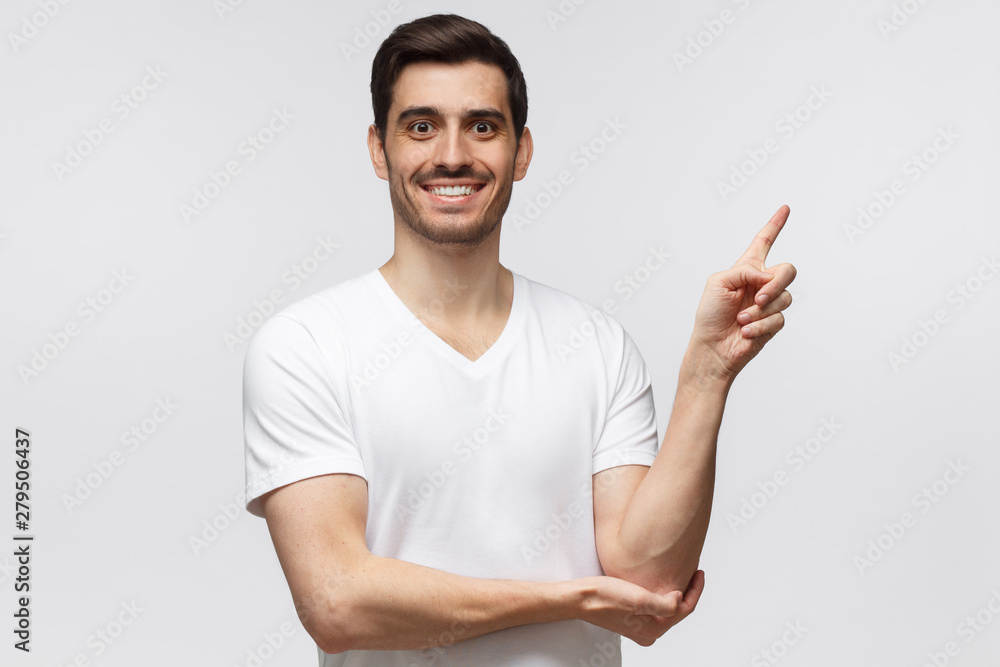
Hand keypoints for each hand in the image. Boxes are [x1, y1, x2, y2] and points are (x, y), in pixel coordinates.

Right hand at [572, 571, 703, 645]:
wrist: (579, 596)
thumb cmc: (603, 597)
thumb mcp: (638, 599)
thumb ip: (664, 603)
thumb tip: (679, 598)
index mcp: (652, 630)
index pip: (684, 610)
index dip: (695, 590)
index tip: (699, 572)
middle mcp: (648, 630)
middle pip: (677, 609)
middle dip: (687, 590)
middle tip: (693, 569)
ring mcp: (640, 623)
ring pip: (666, 606)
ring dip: (674, 589)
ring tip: (681, 572)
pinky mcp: (632, 614)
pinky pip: (655, 603)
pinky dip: (661, 591)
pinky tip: (661, 579)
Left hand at [689, 205, 796, 382]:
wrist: (712, 348)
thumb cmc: (710, 315)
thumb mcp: (718, 283)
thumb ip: (744, 271)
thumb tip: (767, 277)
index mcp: (746, 269)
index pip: (764, 242)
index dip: (775, 225)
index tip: (785, 208)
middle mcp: (761, 284)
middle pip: (787, 270)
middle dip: (776, 283)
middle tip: (758, 297)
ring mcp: (769, 304)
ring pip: (785, 296)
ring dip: (760, 310)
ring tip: (741, 319)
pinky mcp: (773, 323)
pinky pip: (779, 318)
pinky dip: (760, 325)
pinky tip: (745, 331)